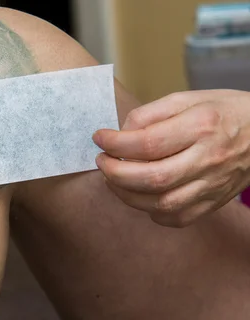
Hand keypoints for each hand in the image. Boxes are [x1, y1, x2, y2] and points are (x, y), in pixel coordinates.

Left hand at [93, 90, 249, 227]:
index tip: (99, 138)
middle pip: (152, 178)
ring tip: (113, 178)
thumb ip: (150, 114)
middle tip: (101, 161)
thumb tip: (119, 133)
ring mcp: (212, 185)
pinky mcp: (213, 203)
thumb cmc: (222, 112)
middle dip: (115, 173)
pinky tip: (140, 195)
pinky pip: (176, 218)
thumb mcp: (188, 99)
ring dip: (126, 194)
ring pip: (161, 204)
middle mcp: (208, 159)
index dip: (115, 143)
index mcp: (201, 126)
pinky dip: (150, 211)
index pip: (148, 143)